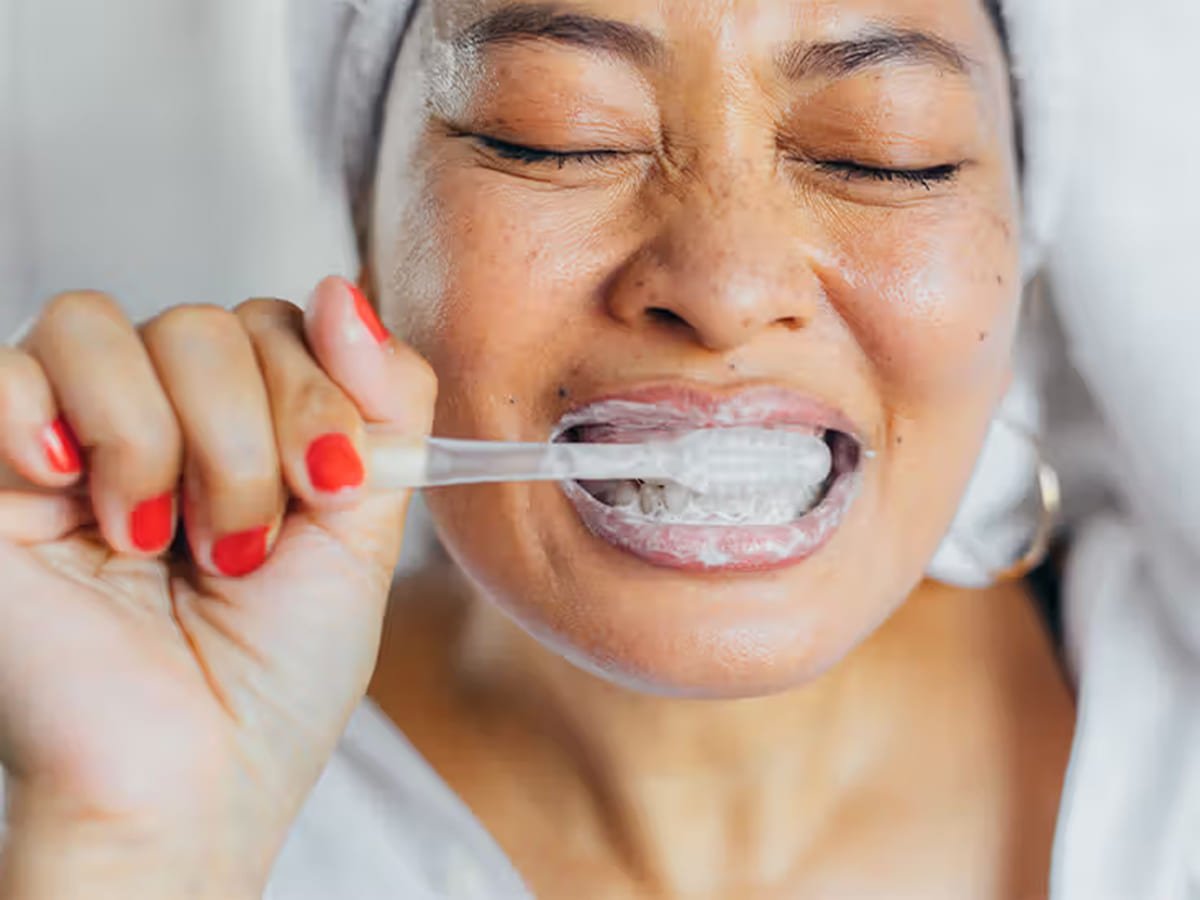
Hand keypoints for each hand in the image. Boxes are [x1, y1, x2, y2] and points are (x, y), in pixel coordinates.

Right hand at [0, 277, 434, 898]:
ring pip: (106, 326)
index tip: (334, 486)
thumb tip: (339, 289)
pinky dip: (56, 427)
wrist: (193, 782)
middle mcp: (158, 421)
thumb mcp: (366, 531)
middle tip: (242, 548)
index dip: (318, 390)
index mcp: (246, 428)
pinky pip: (5, 371)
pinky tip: (87, 506)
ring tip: (162, 543)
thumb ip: (381, 406)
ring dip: (165, 443)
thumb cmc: (276, 676)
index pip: (280, 323)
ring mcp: (68, 440)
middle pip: (205, 322)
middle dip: (248, 439)